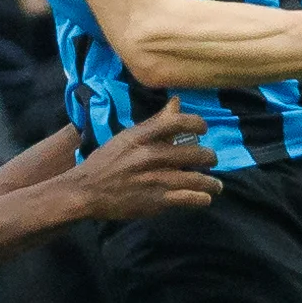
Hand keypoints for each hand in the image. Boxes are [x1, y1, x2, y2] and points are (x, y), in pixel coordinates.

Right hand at [67, 99, 222, 219]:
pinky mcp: (156, 200)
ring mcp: (155, 179)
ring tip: (215, 185)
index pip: (177, 122)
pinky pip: (189, 198)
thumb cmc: (106, 162)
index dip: (197, 123)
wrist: (86, 192)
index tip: (203, 129)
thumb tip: (177, 102)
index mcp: (141, 137)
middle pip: (194, 153)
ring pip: (196, 178)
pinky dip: (201, 198)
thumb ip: (155, 122)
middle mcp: (150, 156)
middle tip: (211, 161)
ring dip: (211, 182)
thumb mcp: (127, 137)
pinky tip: (204, 198)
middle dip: (209, 158)